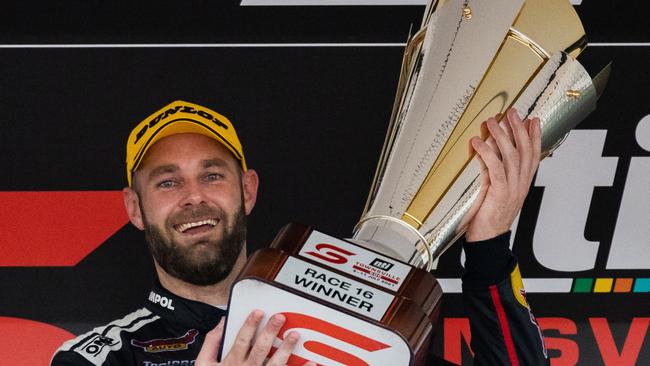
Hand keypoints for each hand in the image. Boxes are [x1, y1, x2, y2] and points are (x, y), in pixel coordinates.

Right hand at [196, 310, 315, 365]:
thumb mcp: (204, 365)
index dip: (250, 325)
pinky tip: (311, 362)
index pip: (242, 340)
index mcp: (231, 363)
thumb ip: (211, 344)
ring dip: (286, 349)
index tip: (259, 311)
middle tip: (280, 317)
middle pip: (261, 349)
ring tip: (295, 335)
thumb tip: (222, 323)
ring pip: (275, 364)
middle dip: (270, 332)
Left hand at [464, 108, 540, 241]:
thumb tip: (491, 154)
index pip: (533, 155)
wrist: (487, 240)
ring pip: (511, 156)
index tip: (533, 120)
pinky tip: (478, 142)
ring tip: (492, 121)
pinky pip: (495, 168)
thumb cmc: (488, 217)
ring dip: (501, 136)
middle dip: (519, 129)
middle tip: (512, 112)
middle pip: (524, 151)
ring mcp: (512, 189)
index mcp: (522, 184)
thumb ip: (497, 174)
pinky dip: (487, 153)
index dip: (535, 136)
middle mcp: (520, 184)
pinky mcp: (499, 193)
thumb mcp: (496, 191)